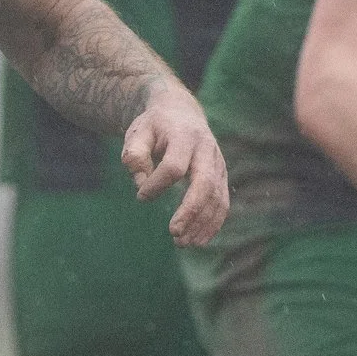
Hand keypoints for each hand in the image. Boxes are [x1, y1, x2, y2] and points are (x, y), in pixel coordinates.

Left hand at [120, 82, 229, 246]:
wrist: (181, 112)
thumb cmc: (154, 126)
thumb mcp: (137, 132)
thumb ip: (134, 155)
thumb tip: (142, 183)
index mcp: (184, 135)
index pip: (174, 166)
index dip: (156, 185)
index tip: (140, 196)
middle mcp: (206, 149)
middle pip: (204, 183)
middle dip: (190, 211)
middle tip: (173, 233)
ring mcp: (218, 163)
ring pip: (217, 197)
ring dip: (202, 223)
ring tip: (183, 243)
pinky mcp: (221, 175)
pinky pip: (222, 202)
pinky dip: (213, 223)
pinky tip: (199, 240)